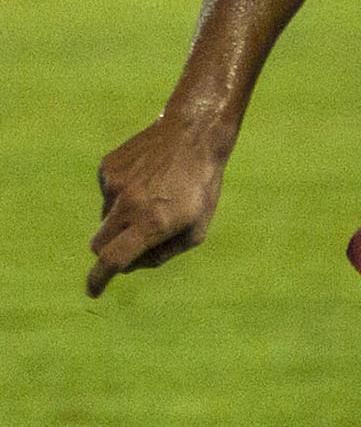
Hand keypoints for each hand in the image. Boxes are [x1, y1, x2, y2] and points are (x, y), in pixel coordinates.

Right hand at [87, 112, 232, 296]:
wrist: (192, 135)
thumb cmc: (200, 188)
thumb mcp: (196, 229)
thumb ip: (163, 254)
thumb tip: (131, 267)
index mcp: (151, 223)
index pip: (114, 259)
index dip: (100, 279)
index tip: (93, 291)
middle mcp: (127, 204)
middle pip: (100, 244)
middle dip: (110, 251)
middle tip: (133, 243)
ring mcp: (113, 184)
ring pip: (105, 218)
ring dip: (123, 219)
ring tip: (155, 198)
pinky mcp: (106, 168)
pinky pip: (107, 194)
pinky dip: (122, 195)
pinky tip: (147, 180)